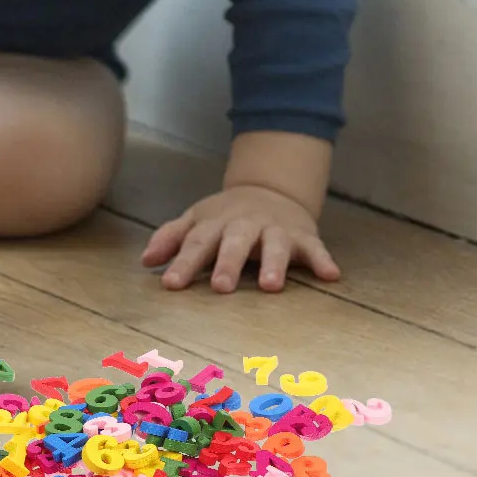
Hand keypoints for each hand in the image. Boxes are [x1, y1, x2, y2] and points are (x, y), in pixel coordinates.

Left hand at [141, 183, 340, 292]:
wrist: (271, 189)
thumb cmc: (227, 216)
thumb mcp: (198, 219)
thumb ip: (172, 238)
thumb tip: (145, 260)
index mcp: (217, 223)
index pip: (198, 241)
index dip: (183, 262)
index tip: (171, 284)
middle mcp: (246, 224)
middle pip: (236, 242)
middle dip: (228, 262)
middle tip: (220, 287)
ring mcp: (276, 228)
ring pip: (276, 244)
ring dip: (274, 263)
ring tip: (271, 286)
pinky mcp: (303, 235)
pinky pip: (315, 248)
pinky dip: (322, 260)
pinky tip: (331, 275)